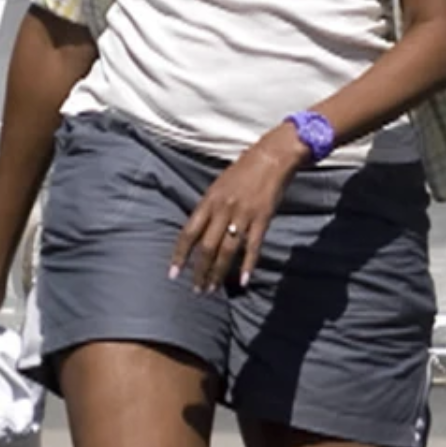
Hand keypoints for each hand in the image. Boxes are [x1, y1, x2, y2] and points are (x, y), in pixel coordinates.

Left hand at [170, 124, 308, 292]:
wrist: (272, 157)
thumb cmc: (244, 170)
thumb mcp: (219, 185)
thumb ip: (209, 208)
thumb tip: (198, 231)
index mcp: (209, 200)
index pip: (188, 232)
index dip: (180, 254)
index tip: (173, 273)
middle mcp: (223, 210)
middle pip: (206, 247)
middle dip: (199, 271)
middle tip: (196, 290)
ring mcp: (243, 215)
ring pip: (226, 251)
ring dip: (218, 272)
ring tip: (212, 289)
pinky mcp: (262, 219)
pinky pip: (252, 247)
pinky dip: (247, 265)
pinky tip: (242, 281)